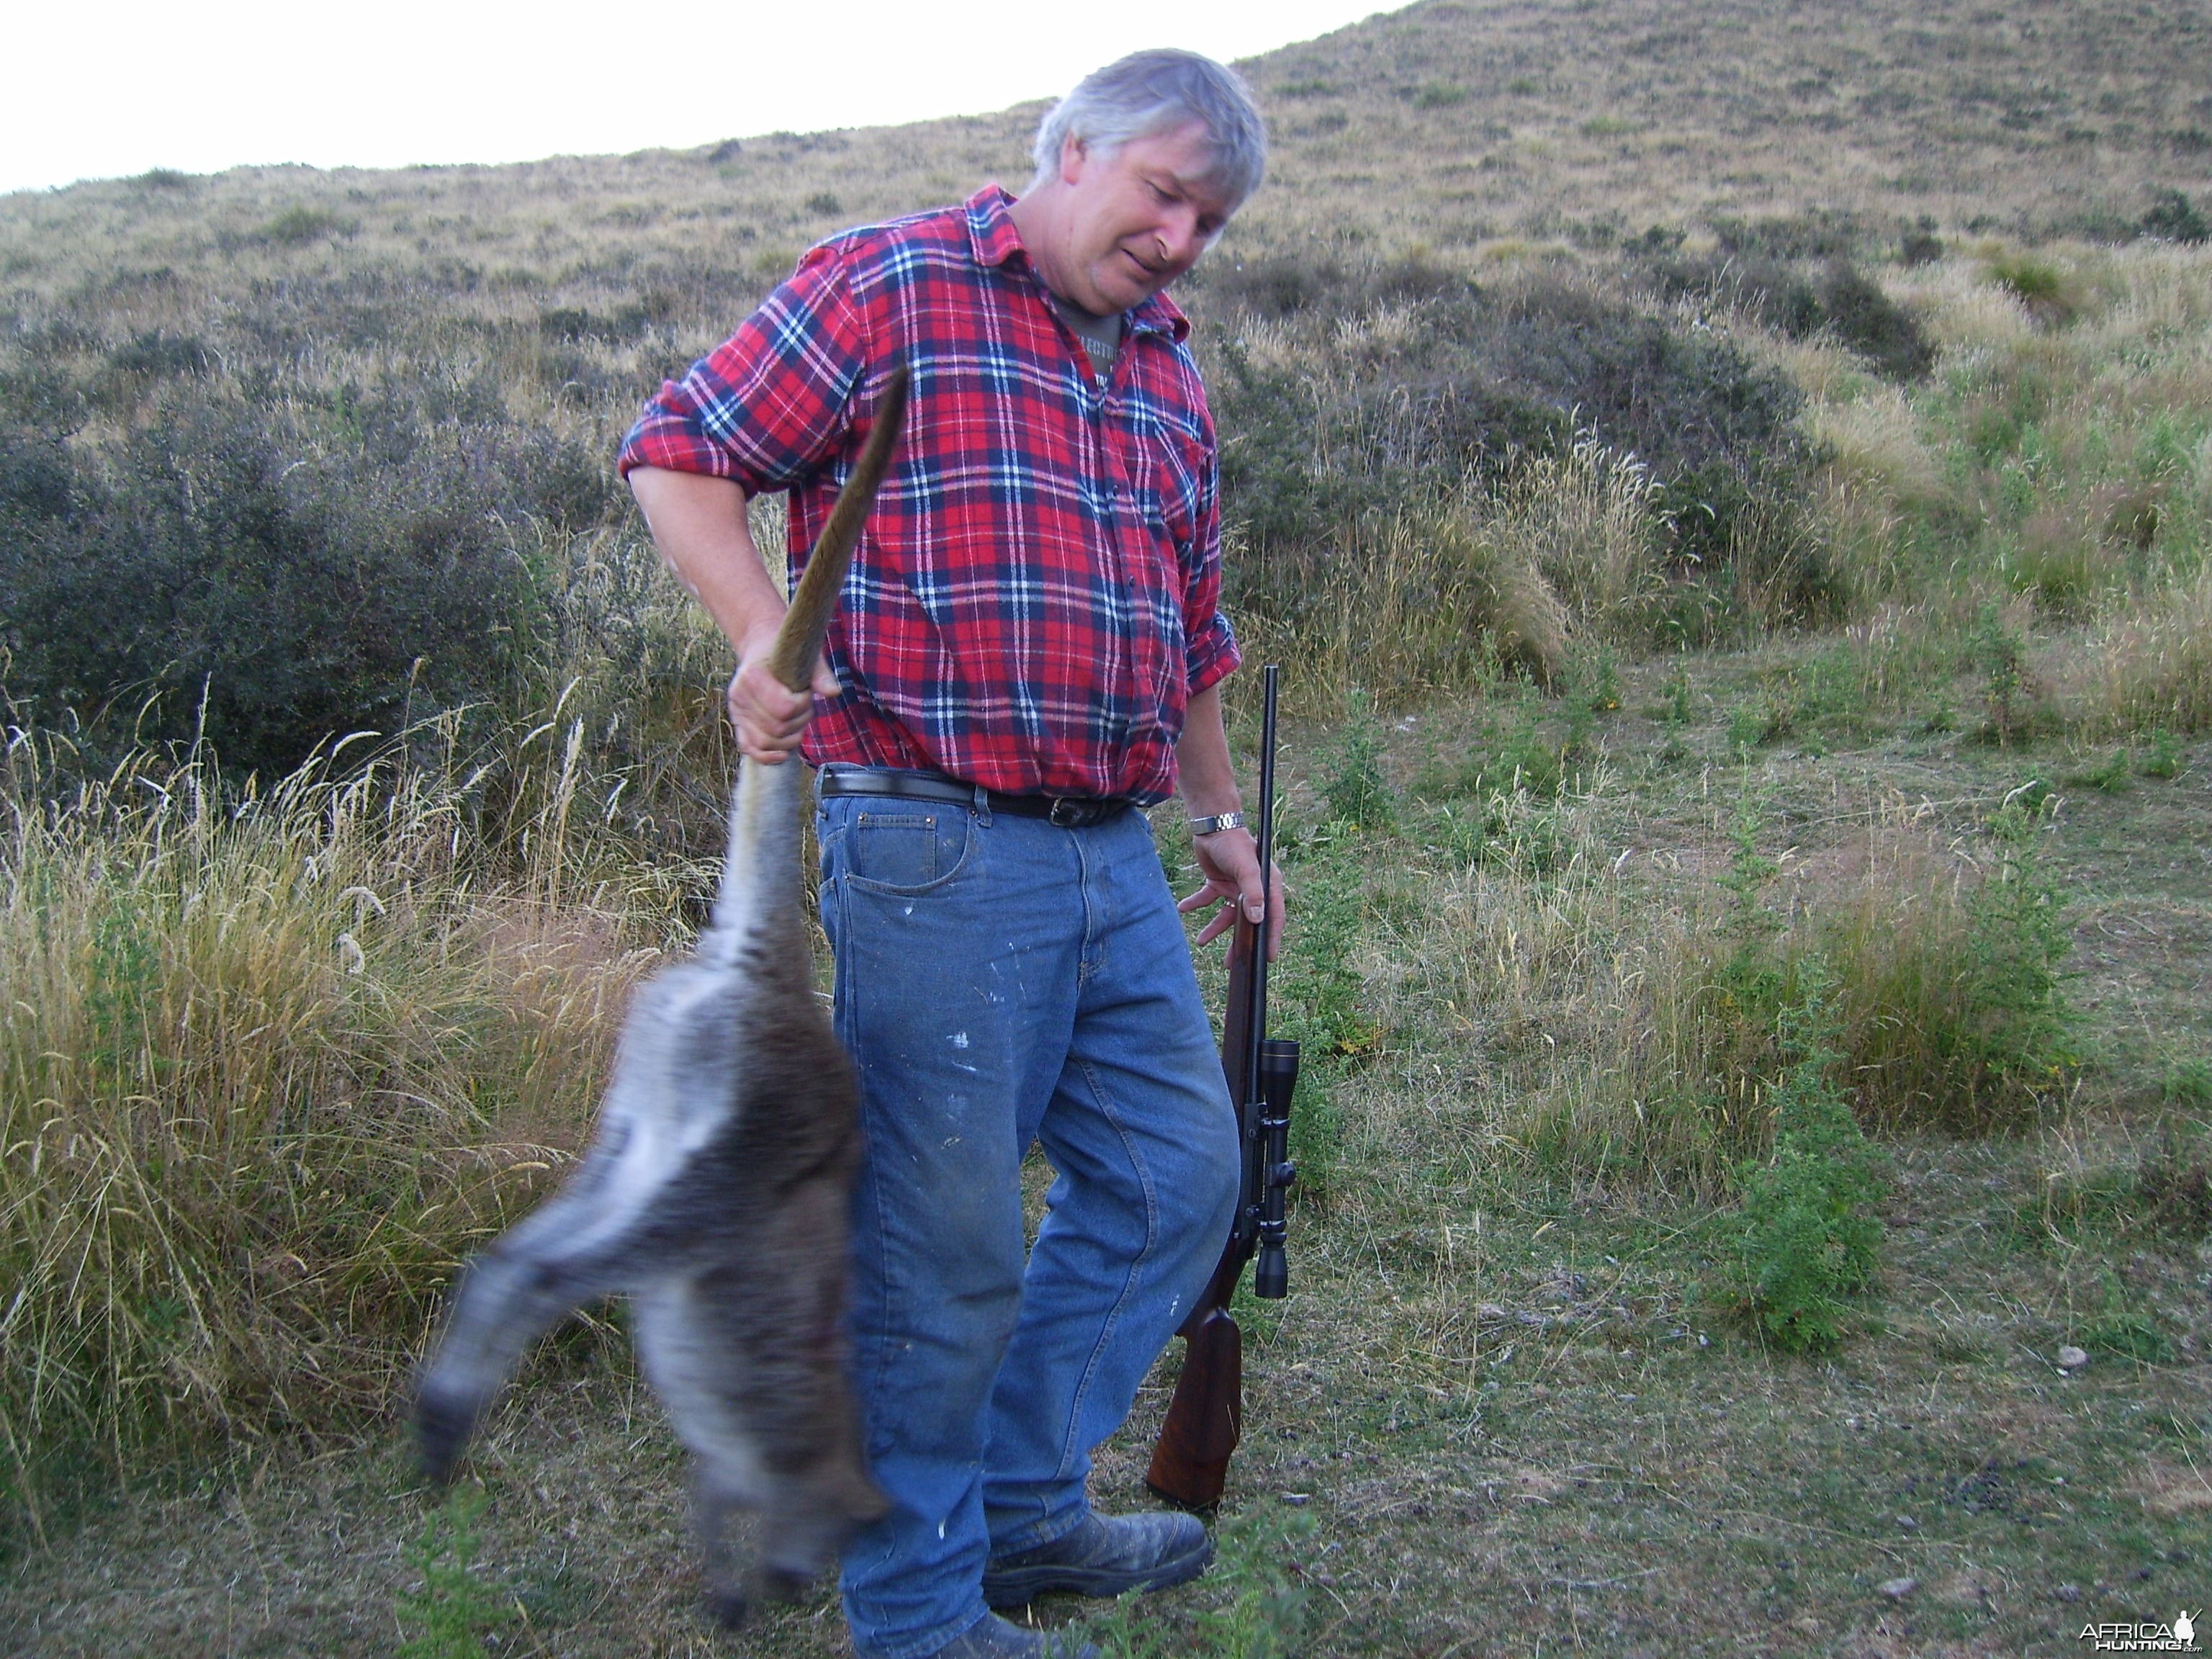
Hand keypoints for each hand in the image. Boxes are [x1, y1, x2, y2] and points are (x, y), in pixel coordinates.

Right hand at [726, 628, 839, 763]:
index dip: (803, 705)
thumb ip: (820, 674)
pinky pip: (749, 749)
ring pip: (764, 743)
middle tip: (805, 707)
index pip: (784, 708)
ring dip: (789, 739)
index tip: (806, 693)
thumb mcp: (806, 657)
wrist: (762, 650)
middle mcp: (739, 695)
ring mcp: (737, 712)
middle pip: (776, 728)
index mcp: (752, 676)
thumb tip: (834, 692)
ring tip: (797, 722)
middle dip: (799, 722)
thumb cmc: (787, 654)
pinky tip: (783, 754)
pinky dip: (767, 756)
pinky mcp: (738, 724)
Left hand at [1177, 826, 1284, 959]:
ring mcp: (1235, 887)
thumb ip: (1253, 894)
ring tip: (1201, 941)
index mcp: (1268, 885)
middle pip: (1248, 922)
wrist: (1213, 825)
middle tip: (1231, 963)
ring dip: (1214, 928)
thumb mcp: (1246, 868)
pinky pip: (1207, 899)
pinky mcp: (1217, 882)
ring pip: (1226, 915)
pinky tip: (1184, 908)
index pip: (1273, 916)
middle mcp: (1253, 889)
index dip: (1272, 938)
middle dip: (1238, 942)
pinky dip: (1196, 904)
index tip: (1269, 959)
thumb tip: (1257, 920)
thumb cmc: (1235, 844)